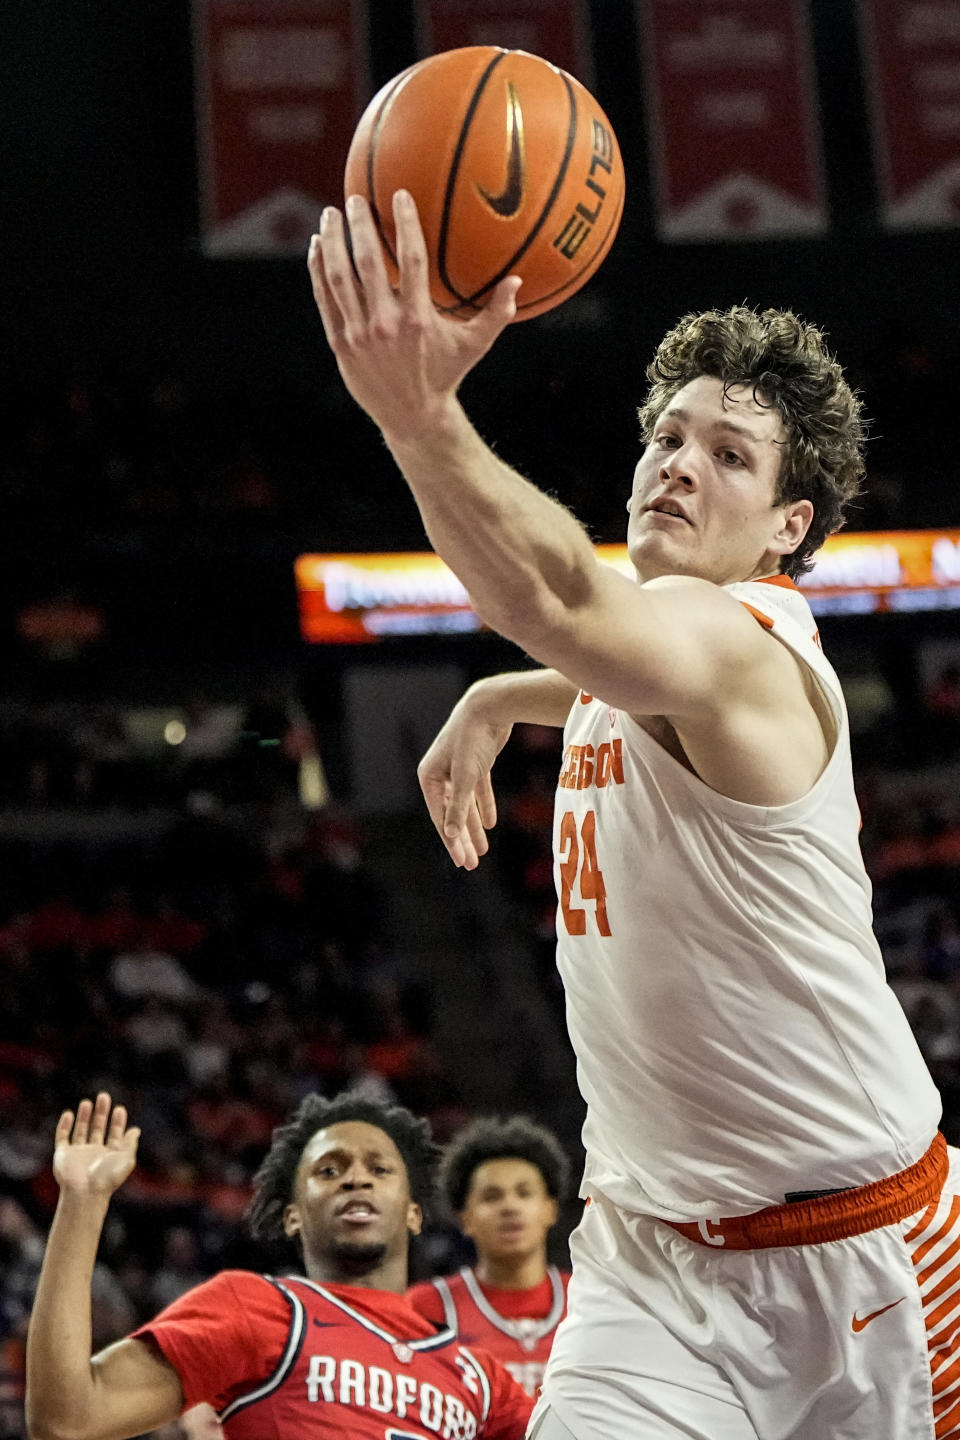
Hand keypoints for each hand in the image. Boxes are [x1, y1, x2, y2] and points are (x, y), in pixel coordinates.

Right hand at [53, 1093, 139, 1198]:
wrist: (84, 1193)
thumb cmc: (107, 1178)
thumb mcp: (126, 1159)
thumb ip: (130, 1144)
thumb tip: (136, 1130)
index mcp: (110, 1155)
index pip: (114, 1135)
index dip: (117, 1122)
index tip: (120, 1109)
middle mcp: (94, 1153)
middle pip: (98, 1129)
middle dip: (101, 1113)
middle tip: (104, 1096)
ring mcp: (78, 1153)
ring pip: (81, 1131)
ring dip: (84, 1116)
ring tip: (87, 1102)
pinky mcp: (63, 1154)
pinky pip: (62, 1137)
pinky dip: (64, 1125)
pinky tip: (69, 1114)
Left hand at [308, 190, 520, 442]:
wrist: (412, 416)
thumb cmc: (445, 375)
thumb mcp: (474, 346)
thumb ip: (496, 313)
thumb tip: (518, 280)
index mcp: (418, 320)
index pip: (410, 260)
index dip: (404, 224)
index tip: (399, 196)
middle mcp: (385, 325)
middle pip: (367, 262)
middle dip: (360, 225)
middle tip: (355, 199)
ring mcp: (359, 334)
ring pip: (339, 277)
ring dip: (333, 241)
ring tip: (331, 214)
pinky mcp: (340, 343)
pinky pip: (324, 299)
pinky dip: (317, 270)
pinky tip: (317, 245)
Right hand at [418, 690, 512, 868]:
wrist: (489, 707)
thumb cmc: (472, 739)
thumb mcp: (465, 775)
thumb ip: (458, 806)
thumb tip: (450, 835)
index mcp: (429, 777)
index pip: (440, 817)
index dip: (452, 842)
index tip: (462, 862)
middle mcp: (440, 774)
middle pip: (451, 814)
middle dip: (462, 840)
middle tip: (471, 864)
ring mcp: (457, 769)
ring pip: (465, 805)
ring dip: (473, 828)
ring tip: (482, 850)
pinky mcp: (476, 764)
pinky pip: (478, 791)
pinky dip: (484, 806)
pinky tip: (489, 824)